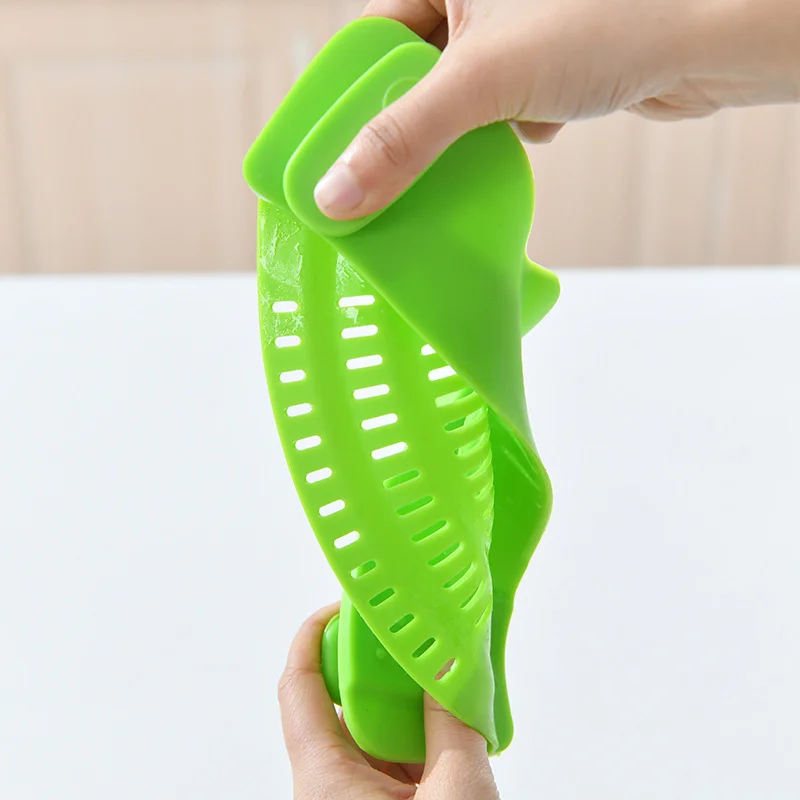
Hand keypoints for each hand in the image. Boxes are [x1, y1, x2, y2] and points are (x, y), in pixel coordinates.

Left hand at [279, 604, 500, 799]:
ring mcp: (349, 797)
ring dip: (400, 703)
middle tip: (411, 634)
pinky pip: (385, 757)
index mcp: (324, 778)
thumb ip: (453, 724)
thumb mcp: (455, 791)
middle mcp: (326, 784)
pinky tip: (445, 723)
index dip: (314, 635)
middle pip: (339, 700)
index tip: (346, 605)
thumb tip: (455, 662)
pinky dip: (411, 735)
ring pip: (366, 730)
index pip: (299, 685)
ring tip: (437, 675)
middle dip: (377, 664)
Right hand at [314, 0, 799, 218]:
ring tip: (466, 160)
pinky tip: (533, 133)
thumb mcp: (483, 80)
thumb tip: (337, 196)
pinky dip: (507, 138)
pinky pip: (500, 115)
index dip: (351, 99)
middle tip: (388, 176)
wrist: (711, 40)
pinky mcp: (548, 69)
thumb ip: (405, 139)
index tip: (333, 154)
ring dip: (461, 141)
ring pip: (458, 102)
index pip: (372, 38)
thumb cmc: (608, 21)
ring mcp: (516, 34)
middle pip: (413, 76)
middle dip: (411, 128)